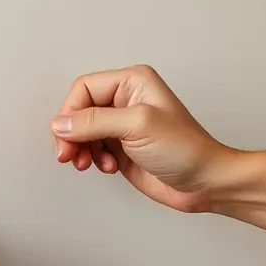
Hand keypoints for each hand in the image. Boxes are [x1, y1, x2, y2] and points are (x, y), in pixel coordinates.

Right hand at [51, 64, 234, 212]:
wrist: (204, 182)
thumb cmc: (185, 149)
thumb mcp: (138, 126)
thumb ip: (95, 121)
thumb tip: (61, 123)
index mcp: (132, 82)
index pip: (85, 88)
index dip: (70, 112)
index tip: (66, 135)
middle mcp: (125, 100)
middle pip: (79, 110)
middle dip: (71, 134)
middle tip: (68, 154)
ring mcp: (122, 125)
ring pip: (82, 132)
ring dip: (80, 149)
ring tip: (88, 164)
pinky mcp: (121, 148)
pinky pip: (92, 149)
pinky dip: (92, 159)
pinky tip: (108, 167)